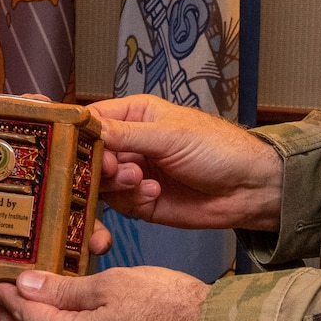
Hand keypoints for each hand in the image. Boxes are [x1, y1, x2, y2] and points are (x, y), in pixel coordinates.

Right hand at [91, 95, 282, 230]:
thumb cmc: (218, 148)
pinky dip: (132, 200)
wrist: (249, 189)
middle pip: (90, 156)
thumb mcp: (170, 134)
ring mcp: (134, 175)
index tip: (71, 146)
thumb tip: (86, 128)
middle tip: (114, 168)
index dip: (78, 133)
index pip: (93, 120)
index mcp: (134, 115)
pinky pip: (120, 204)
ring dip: (116, 183)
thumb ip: (126, 134)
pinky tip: (154, 194)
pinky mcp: (142, 203)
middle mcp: (130, 144)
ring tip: (140, 180)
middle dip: (97, 164)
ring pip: (101, 183)